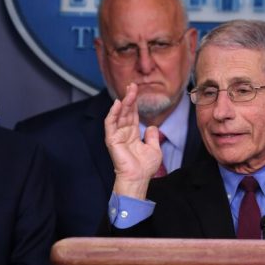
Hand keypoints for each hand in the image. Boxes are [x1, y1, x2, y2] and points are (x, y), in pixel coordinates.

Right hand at [104, 83, 162, 198]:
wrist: (138, 179)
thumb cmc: (145, 168)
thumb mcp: (154, 149)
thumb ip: (153, 136)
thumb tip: (152, 127)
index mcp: (133, 134)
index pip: (133, 115)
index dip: (135, 103)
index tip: (137, 91)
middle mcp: (124, 133)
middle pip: (126, 112)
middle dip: (129, 98)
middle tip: (133, 85)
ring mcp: (117, 136)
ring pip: (119, 115)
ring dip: (123, 102)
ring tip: (128, 91)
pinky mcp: (112, 140)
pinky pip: (110, 124)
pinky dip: (113, 113)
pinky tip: (117, 104)